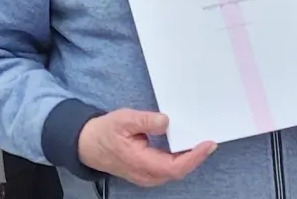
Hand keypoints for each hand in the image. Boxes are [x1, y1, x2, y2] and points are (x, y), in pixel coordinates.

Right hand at [77, 109, 215, 187]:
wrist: (87, 145)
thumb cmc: (104, 132)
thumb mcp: (123, 119)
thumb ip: (145, 120)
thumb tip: (165, 121)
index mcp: (140, 162)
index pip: (174, 166)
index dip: (194, 157)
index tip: (207, 145)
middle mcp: (145, 174)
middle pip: (178, 171)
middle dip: (195, 157)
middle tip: (209, 141)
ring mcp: (146, 176)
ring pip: (174, 172)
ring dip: (189, 159)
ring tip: (200, 143)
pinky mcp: (147, 173)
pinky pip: (168, 170)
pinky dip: (180, 160)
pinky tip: (185, 148)